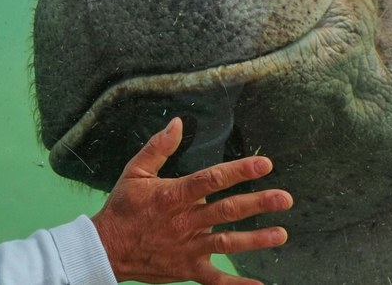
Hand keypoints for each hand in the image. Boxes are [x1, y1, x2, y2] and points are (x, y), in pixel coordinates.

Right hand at [91, 117, 291, 284]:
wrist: (105, 249)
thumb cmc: (122, 208)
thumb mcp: (135, 172)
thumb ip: (158, 147)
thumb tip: (177, 122)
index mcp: (174, 195)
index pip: (212, 179)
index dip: (240, 171)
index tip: (264, 164)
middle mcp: (185, 222)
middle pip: (227, 211)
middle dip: (258, 204)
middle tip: (285, 199)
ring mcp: (187, 247)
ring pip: (227, 243)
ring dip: (255, 240)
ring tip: (281, 234)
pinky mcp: (187, 269)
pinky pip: (214, 280)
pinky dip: (236, 284)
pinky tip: (258, 283)